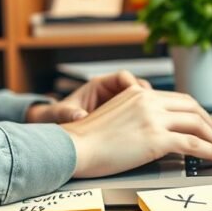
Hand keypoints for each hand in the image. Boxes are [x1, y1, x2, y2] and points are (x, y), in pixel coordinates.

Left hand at [25, 70, 151, 122]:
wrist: (61, 130)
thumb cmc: (60, 116)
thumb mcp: (63, 113)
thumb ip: (71, 113)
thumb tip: (80, 116)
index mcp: (99, 85)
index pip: (123, 77)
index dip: (132, 85)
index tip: (137, 97)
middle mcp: (112, 93)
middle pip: (138, 88)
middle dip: (146, 97)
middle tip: (151, 109)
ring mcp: (119, 105)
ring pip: (141, 102)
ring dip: (147, 110)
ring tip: (149, 122)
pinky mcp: (122, 117)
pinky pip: (137, 115)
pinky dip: (142, 121)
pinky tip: (144, 132)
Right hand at [60, 85, 211, 177]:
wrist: (74, 147)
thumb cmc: (87, 139)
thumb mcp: (115, 115)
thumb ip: (136, 115)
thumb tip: (153, 130)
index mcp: (139, 92)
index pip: (179, 98)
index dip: (197, 112)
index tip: (204, 125)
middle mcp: (149, 100)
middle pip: (193, 107)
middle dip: (210, 123)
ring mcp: (154, 118)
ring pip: (198, 124)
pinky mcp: (157, 139)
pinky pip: (194, 145)